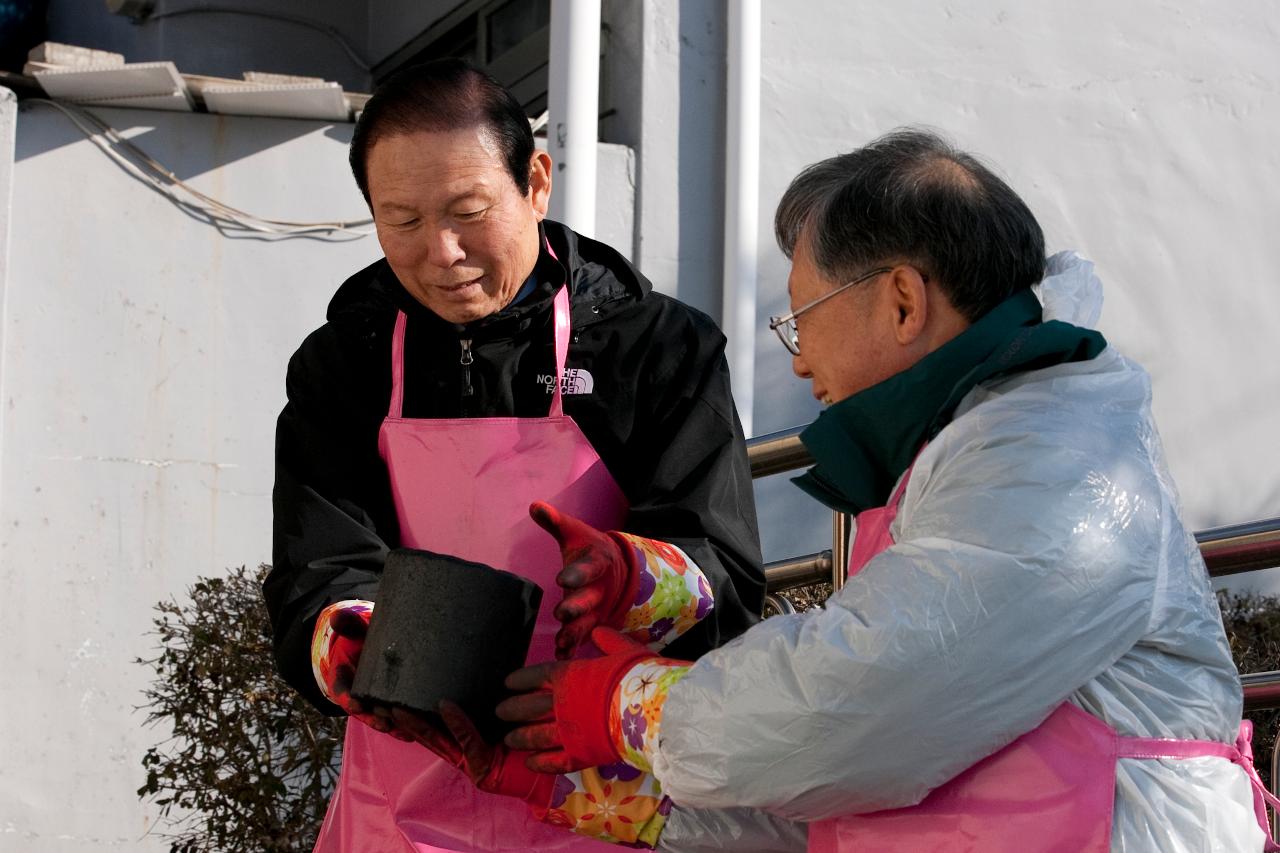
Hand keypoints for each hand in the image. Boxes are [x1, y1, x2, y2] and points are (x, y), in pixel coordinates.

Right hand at [312, 602, 404, 737]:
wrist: (370, 647)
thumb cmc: (362, 639)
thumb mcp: (354, 631)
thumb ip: (348, 625)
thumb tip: (339, 616)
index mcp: (343, 680)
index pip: (342, 691)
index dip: (348, 699)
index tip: (355, 704)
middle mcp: (358, 696)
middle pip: (365, 710)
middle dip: (375, 717)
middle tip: (385, 722)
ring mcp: (375, 703)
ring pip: (382, 718)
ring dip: (393, 726)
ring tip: (405, 732)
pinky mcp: (392, 705)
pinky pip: (398, 719)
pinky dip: (406, 727)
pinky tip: (418, 732)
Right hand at [391, 701, 551, 801]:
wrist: (546, 772)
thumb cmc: (525, 741)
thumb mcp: (500, 718)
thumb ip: (486, 700)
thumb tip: (480, 664)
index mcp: (463, 741)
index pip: (431, 727)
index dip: (411, 715)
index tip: (393, 698)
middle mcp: (461, 753)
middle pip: (426, 735)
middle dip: (404, 721)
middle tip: (384, 703)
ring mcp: (469, 762)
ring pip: (438, 741)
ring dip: (418, 725)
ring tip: (400, 709)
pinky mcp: (482, 767)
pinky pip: (467, 741)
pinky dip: (457, 723)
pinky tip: (445, 706)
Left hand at [497, 627, 657, 772]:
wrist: (652, 707)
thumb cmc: (638, 675)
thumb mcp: (623, 649)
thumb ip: (607, 640)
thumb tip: (598, 631)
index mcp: (569, 676)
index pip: (536, 676)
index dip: (519, 680)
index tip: (508, 683)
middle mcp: (562, 704)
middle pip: (528, 707)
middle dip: (511, 710)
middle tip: (500, 712)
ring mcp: (568, 731)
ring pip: (535, 736)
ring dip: (520, 737)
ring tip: (509, 739)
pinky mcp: (580, 755)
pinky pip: (554, 761)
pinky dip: (540, 763)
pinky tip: (529, 763)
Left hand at [530, 501, 638, 658]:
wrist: (617, 568)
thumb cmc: (589, 548)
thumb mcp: (575, 532)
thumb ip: (555, 522)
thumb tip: (534, 505)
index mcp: (598, 563)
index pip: (589, 568)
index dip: (577, 574)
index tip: (562, 579)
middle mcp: (600, 589)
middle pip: (589, 600)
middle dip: (576, 607)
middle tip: (562, 613)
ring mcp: (598, 609)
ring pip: (587, 623)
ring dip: (575, 633)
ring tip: (562, 643)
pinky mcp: (592, 623)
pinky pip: (583, 637)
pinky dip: (573, 648)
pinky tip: (561, 658)